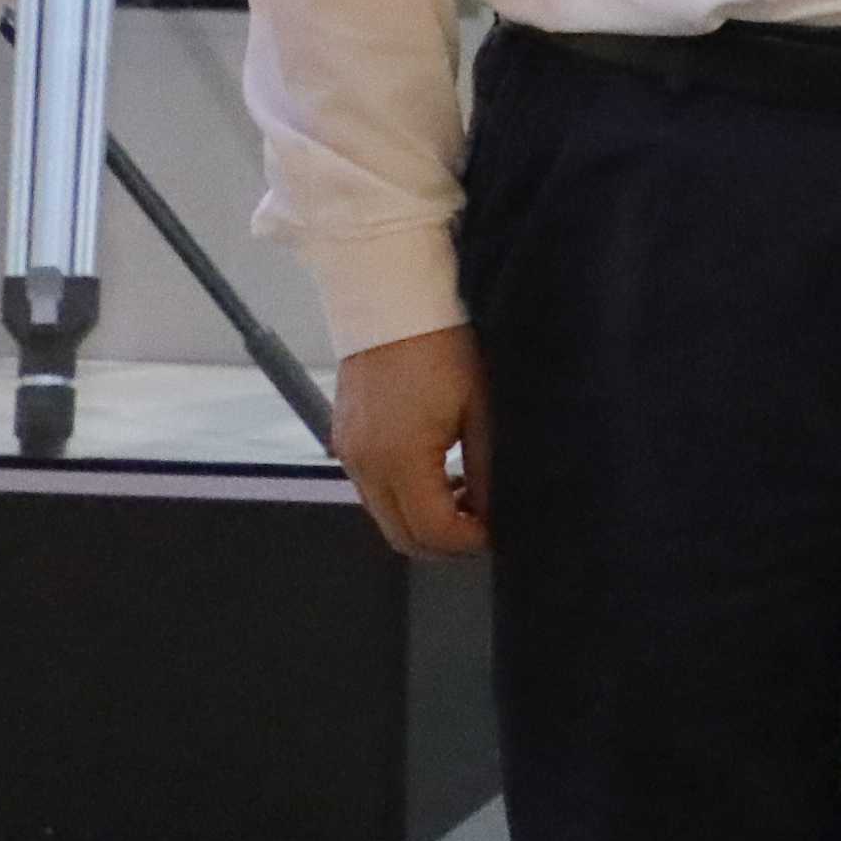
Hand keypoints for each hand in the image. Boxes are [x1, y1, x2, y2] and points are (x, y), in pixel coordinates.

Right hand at [336, 326, 492, 559]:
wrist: (391, 298)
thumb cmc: (440, 343)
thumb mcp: (479, 408)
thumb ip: (487, 469)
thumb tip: (495, 511)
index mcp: (399, 458)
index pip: (433, 532)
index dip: (470, 542)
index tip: (497, 530)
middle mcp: (365, 464)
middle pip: (403, 538)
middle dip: (446, 542)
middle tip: (482, 524)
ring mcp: (349, 453)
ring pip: (385, 517)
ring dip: (423, 520)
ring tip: (464, 493)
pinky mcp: (344, 439)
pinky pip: (372, 490)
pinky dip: (403, 496)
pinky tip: (436, 471)